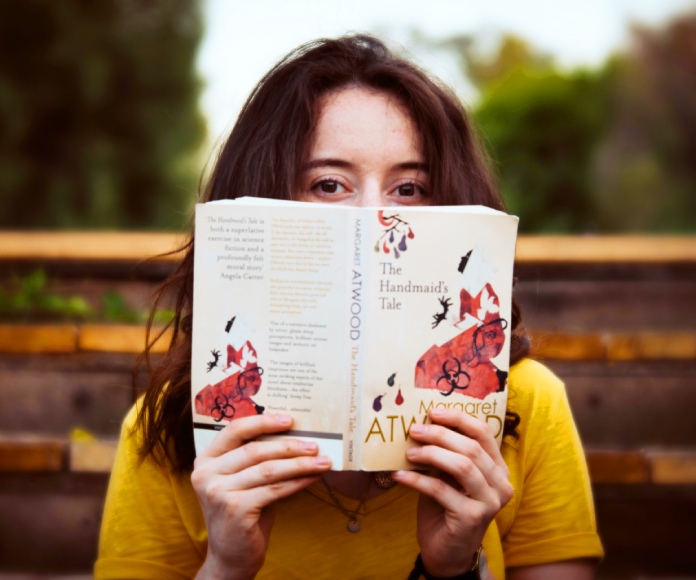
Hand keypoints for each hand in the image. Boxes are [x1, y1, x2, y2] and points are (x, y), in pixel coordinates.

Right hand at [191, 414, 331, 578]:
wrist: (231, 555)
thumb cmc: (243, 511)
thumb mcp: (243, 480)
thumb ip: (255, 458)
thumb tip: (294, 435)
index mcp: (206, 460)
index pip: (235, 430)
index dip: (263, 422)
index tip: (289, 419)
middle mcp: (206, 474)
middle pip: (254, 450)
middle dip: (289, 446)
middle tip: (314, 445)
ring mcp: (218, 492)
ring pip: (268, 469)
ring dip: (299, 464)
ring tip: (322, 461)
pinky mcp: (235, 509)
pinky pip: (274, 489)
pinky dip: (298, 481)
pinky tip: (313, 477)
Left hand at [391, 408, 512, 576]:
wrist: (447, 551)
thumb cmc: (446, 507)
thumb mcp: (448, 475)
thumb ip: (445, 452)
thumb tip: (422, 422)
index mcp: (497, 468)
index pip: (483, 433)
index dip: (458, 418)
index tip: (433, 411)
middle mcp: (500, 484)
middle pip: (471, 447)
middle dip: (439, 434)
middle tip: (414, 430)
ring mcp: (489, 502)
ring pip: (462, 466)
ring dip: (431, 454)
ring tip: (409, 453)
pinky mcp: (472, 518)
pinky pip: (442, 490)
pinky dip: (417, 480)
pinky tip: (399, 476)